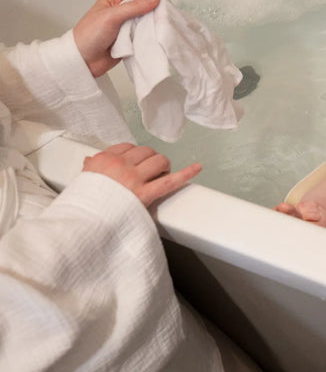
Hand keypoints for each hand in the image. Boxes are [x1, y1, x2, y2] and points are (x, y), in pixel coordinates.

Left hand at [73, 0, 159, 77]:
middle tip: (164, 15)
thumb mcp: (112, 16)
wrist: (82, 61)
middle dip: (154, 10)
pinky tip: (154, 37)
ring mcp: (125, 26)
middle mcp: (120, 12)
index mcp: (113, 1)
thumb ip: (134, 7)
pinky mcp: (130, 40)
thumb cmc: (89, 35)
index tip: (162, 0)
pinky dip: (149, 36)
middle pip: (143, 6)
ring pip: (145, 21)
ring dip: (152, 24)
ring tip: (161, 27)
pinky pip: (144, 35)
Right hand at [82, 143, 200, 207]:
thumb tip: (90, 160)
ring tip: (160, 175)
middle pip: (145, 152)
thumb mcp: (82, 181)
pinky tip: (198, 168)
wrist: (83, 224)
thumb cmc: (82, 204)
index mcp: (103, 160)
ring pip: (159, 161)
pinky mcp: (145, 194)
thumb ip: (90, 168)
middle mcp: (120, 165)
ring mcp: (134, 179)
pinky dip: (186, 174)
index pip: (126, 147)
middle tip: (149, 171)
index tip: (134, 163)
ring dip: (162, 166)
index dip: (134, 155)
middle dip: (149, 160)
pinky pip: (170, 181)